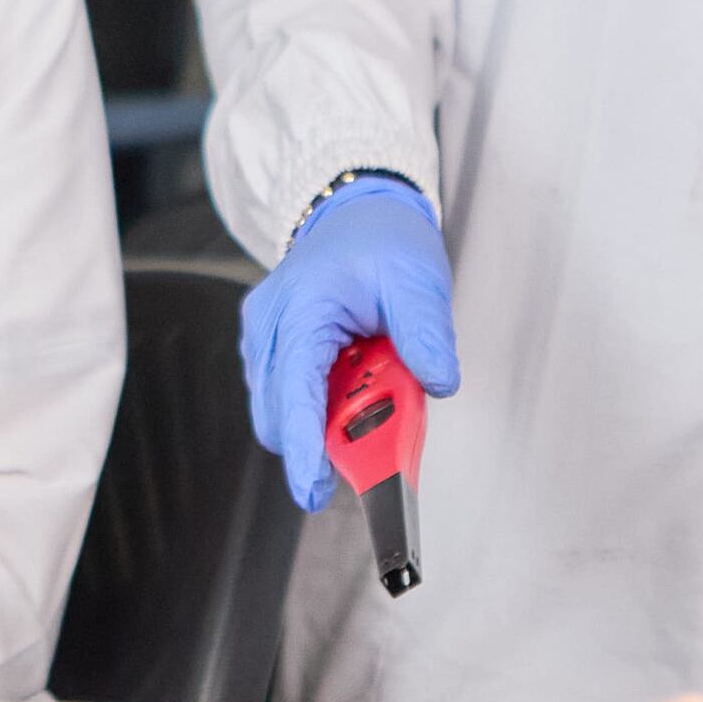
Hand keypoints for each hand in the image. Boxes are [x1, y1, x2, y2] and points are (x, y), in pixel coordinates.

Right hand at [239, 178, 456, 512]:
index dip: (303, 449)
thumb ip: (426, 334)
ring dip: (326, 419)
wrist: (357, 211)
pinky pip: (287, 396)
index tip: (314, 490)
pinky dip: (321, 403)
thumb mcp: (419, 280)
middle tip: (380, 430)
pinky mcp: (268, 348)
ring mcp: (263, 336)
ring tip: (375, 382)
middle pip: (281, 413)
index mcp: (302, 306)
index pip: (295, 391)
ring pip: (282, 410)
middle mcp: (269, 324)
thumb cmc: (381, 238)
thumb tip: (438, 382)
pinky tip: (354, 378)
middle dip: (324, 439)